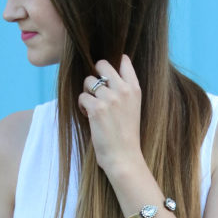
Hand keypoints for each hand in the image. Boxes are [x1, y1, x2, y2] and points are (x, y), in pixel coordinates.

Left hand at [78, 54, 143, 177]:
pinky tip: (89, 116)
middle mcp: (123, 90)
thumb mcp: (133, 108)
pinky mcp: (96, 109)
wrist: (124, 157)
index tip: (108, 76)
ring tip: (92, 107)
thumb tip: (107, 77)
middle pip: (102, 64)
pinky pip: (82, 97)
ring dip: (87, 93)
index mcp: (134, 89)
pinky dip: (82, 106)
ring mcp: (110, 98)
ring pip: (88, 81)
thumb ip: (124, 91)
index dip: (113, 64)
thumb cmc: (127, 135)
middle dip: (95, 75)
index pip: (124, 61)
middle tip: (96, 90)